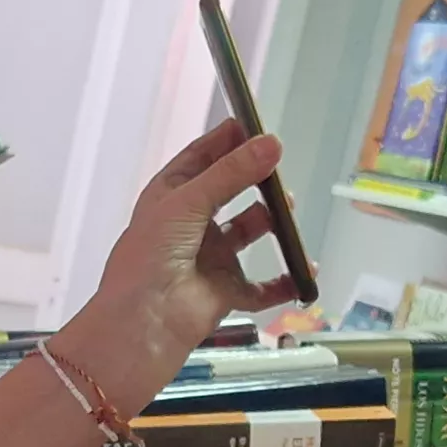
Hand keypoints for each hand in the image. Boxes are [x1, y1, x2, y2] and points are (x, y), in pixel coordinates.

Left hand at [83, 120, 292, 355]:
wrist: (144, 321)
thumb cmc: (149, 257)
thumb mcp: (188, 202)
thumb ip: (231, 173)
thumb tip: (270, 145)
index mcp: (170, 198)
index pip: (200, 159)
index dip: (225, 142)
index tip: (255, 126)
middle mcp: (190, 225)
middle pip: (229, 193)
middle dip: (255, 180)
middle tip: (278, 170)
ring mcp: (208, 259)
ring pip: (248, 234)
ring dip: (271, 223)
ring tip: (288, 213)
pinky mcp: (225, 292)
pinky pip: (261, 287)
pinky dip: (283, 281)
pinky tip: (302, 271)